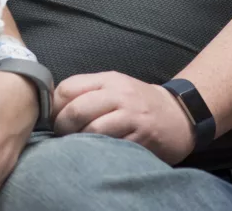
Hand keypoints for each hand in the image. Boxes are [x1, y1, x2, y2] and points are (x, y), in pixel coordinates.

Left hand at [52, 72, 194, 164]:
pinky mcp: (142, 136)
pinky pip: (113, 145)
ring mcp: (131, 115)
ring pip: (93, 129)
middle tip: (61, 135)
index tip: (52, 118)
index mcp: (107, 80)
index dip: (54, 106)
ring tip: (78, 145)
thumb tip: (52, 108)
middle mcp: (119, 94)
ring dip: (80, 141)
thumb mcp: (114, 87)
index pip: (67, 88)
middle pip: (77, 109)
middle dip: (62, 126)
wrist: (179, 114)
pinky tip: (99, 151)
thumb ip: (86, 93)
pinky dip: (100, 150)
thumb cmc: (137, 102)